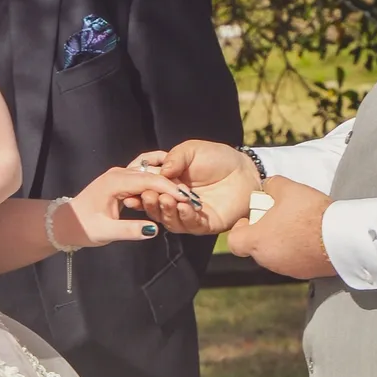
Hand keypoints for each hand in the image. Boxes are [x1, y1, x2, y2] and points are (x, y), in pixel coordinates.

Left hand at [56, 167, 185, 248]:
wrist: (67, 221)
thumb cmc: (84, 227)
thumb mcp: (106, 231)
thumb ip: (129, 230)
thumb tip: (154, 230)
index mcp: (115, 182)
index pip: (149, 180)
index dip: (170, 189)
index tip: (188, 199)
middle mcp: (119, 173)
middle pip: (153, 174)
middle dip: (174, 185)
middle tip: (193, 198)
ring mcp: (120, 174)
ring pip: (150, 173)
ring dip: (168, 182)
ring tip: (186, 194)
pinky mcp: (122, 179)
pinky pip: (144, 176)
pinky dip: (158, 181)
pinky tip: (172, 188)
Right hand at [128, 139, 258, 234]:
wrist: (244, 169)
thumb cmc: (217, 158)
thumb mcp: (191, 150)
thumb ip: (175, 158)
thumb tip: (160, 172)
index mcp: (168, 185)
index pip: (148, 192)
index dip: (138, 192)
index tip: (131, 190)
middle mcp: (175, 202)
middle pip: (156, 209)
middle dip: (150, 203)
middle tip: (149, 195)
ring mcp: (189, 215)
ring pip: (170, 220)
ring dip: (165, 211)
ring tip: (166, 199)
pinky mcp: (204, 225)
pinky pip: (190, 225)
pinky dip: (185, 217)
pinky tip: (184, 207)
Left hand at [225, 175, 334, 278]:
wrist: (341, 237)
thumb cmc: (311, 214)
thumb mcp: (288, 188)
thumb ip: (272, 185)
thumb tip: (269, 186)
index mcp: (257, 241)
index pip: (234, 242)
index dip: (240, 229)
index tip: (251, 218)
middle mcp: (267, 259)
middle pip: (256, 247)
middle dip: (264, 232)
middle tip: (279, 217)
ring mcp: (285, 269)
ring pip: (275, 254)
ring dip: (281, 242)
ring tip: (297, 225)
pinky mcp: (303, 274)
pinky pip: (293, 261)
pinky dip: (296, 251)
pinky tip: (310, 237)